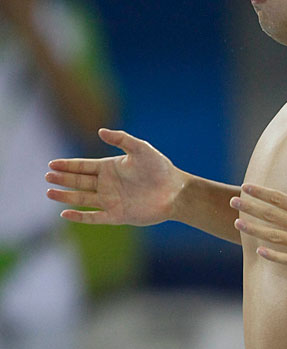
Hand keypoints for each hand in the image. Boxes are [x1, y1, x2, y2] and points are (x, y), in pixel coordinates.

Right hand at [46, 128, 183, 224]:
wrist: (175, 191)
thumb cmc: (160, 168)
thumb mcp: (141, 149)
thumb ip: (122, 140)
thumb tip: (100, 131)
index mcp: (111, 168)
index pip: (84, 166)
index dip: (68, 165)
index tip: (51, 164)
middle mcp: (108, 184)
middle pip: (79, 181)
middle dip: (63, 179)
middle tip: (47, 176)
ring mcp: (111, 200)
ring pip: (83, 199)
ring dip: (66, 196)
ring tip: (50, 192)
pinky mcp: (117, 215)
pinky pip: (94, 217)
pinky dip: (80, 216)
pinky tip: (65, 214)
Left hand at [232, 173, 286, 269]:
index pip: (280, 199)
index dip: (261, 193)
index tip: (246, 187)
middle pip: (273, 216)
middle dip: (251, 207)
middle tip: (233, 201)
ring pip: (276, 236)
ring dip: (255, 229)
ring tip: (238, 222)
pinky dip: (274, 255)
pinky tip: (259, 250)